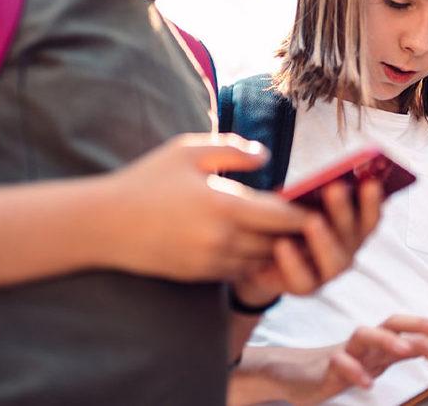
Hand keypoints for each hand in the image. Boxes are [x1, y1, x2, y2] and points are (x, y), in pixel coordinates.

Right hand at [102, 133, 307, 281]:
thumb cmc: (147, 180)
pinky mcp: (200, 276)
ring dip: (277, 248)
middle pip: (278, 242)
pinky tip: (259, 242)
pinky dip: (253, 258)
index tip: (323, 203)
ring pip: (261, 260)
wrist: (103, 224)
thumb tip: (267, 157)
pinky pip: (240, 270)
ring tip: (292, 231)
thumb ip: (233, 150)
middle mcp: (221, 239)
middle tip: (317, 217)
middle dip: (296, 232)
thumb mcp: (188, 151)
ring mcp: (210, 262)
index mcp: (223, 206)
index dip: (306, 212)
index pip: (281, 216)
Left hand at [231, 179, 383, 305]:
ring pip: (335, 260)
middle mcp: (349, 250)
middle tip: (334, 188)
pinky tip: (282, 244)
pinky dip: (293, 262)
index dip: (373, 200)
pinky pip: (303, 279)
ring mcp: (330, 271)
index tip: (370, 182)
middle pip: (353, 233)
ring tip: (312, 221)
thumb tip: (323, 176)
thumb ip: (318, 192)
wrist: (263, 256)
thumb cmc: (290, 219)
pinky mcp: (307, 287)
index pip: (371, 215)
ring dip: (325, 239)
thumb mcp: (303, 202)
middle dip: (343, 210)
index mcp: (355, 226)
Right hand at [300, 316, 427, 404]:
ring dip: (386, 339)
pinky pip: (340, 364)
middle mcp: (365, 342)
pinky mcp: (326, 367)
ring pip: (364, 335)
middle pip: (391, 322)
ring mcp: (345, 351)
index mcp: (379, 342)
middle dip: (418, 324)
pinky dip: (354, 371)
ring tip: (405, 350)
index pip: (407, 328)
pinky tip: (367, 384)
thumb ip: (399, 353)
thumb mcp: (376, 360)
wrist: (298, 375)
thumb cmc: (342, 366)